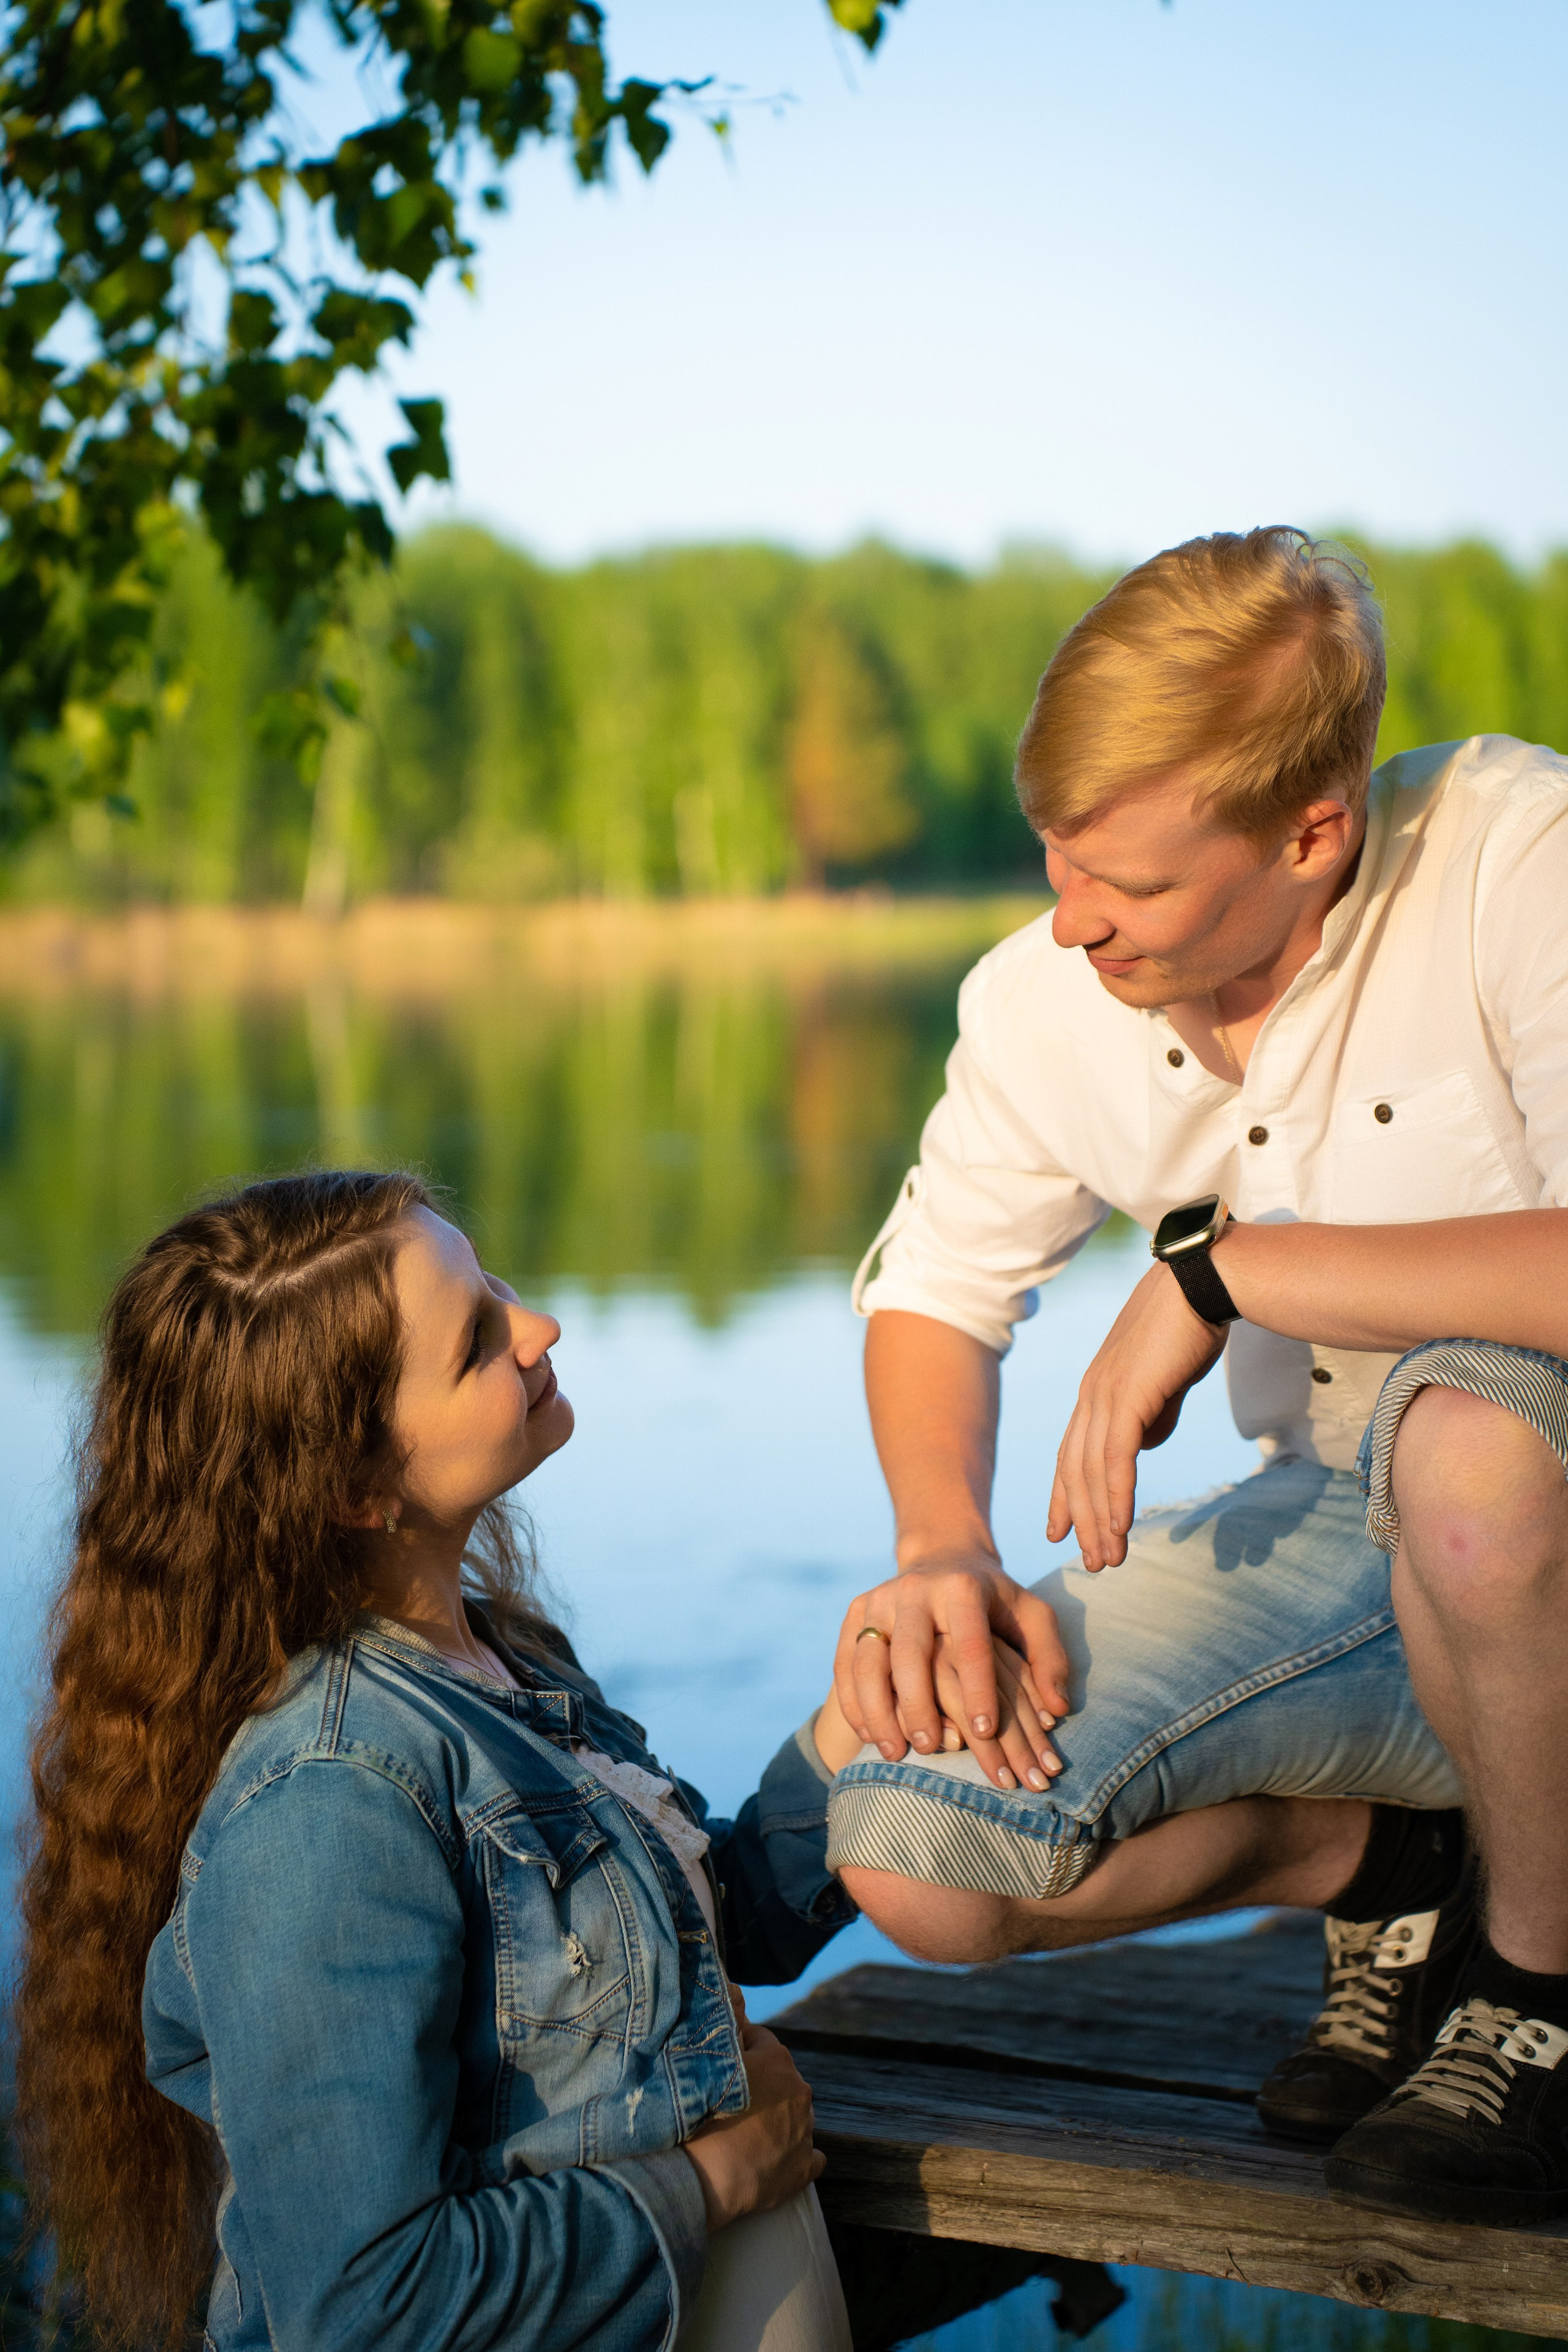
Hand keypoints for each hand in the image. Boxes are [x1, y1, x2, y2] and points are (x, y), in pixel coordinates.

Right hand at [684, 2017, 822, 2231]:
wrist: (707, 2177)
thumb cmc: (702, 2116)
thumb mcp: (705, 2061)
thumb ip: (724, 2036)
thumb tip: (732, 2007)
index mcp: (777, 2059)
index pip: (760, 2039)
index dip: (739, 2049)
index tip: (721, 2063)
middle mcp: (799, 2090)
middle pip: (780, 2077)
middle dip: (761, 2085)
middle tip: (730, 2103)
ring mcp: (806, 2130)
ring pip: (795, 2114)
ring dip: (776, 2118)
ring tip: (746, 2134)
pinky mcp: (806, 2166)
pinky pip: (810, 2155)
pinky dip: (794, 2154)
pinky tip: (774, 2160)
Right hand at [833, 1554, 1070, 1791]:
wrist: (943, 1559)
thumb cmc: (994, 1601)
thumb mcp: (1032, 1617)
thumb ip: (1050, 1659)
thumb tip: (1059, 1709)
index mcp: (963, 1589)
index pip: (970, 1643)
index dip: (977, 1688)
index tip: (986, 1731)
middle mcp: (916, 1590)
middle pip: (909, 1651)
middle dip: (918, 1703)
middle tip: (929, 1748)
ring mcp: (880, 1600)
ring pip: (867, 1658)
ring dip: (876, 1710)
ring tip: (894, 1753)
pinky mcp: (856, 1613)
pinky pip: (845, 1662)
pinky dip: (852, 1701)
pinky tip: (868, 1735)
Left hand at [1048, 1260, 1225, 1570]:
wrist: (1203, 1284)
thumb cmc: (1191, 1325)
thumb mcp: (1166, 1378)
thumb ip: (1155, 1412)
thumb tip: (1148, 1444)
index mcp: (1098, 1389)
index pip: (1072, 1453)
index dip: (1065, 1495)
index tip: (1060, 1530)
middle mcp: (1092, 1395)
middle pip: (1076, 1470)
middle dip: (1081, 1520)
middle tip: (1093, 1562)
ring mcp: (1105, 1394)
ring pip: (1092, 1471)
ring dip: (1099, 1520)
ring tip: (1108, 1559)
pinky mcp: (1128, 1395)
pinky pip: (1116, 1457)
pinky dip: (1116, 1494)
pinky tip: (1120, 1525)